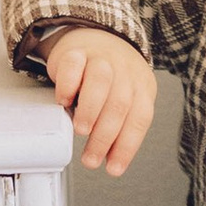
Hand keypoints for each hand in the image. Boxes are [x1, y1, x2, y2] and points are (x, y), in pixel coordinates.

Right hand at [46, 26, 157, 174]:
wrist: (96, 37)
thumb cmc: (111, 77)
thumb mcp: (125, 98)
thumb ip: (120, 124)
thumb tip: (110, 160)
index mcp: (142, 86)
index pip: (140, 118)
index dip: (127, 146)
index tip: (113, 169)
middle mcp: (124, 70)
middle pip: (119, 104)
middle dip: (104, 137)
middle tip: (90, 159)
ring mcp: (101, 58)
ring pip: (100, 81)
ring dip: (90, 110)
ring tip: (81, 131)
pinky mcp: (76, 52)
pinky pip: (73, 65)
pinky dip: (68, 85)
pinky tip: (64, 101)